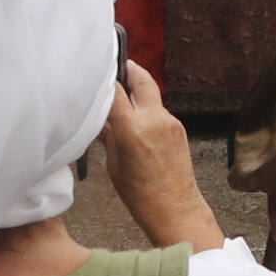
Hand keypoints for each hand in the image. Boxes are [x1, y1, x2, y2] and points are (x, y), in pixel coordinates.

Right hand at [100, 61, 223, 251]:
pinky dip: (148, 110)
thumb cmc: (141, 195)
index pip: (116, 90)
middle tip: (117, 65)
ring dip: (138, 92)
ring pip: (151, 94)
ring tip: (123, 100)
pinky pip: (159, 110)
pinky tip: (138, 122)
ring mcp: (170, 122)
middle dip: (129, 69)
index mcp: (133, 129)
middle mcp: (154, 119)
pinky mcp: (178, 128)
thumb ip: (108, 135)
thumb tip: (101, 118)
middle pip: (141, 78)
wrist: (175, 210)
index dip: (105, 81)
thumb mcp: (114, 165)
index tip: (97, 76)